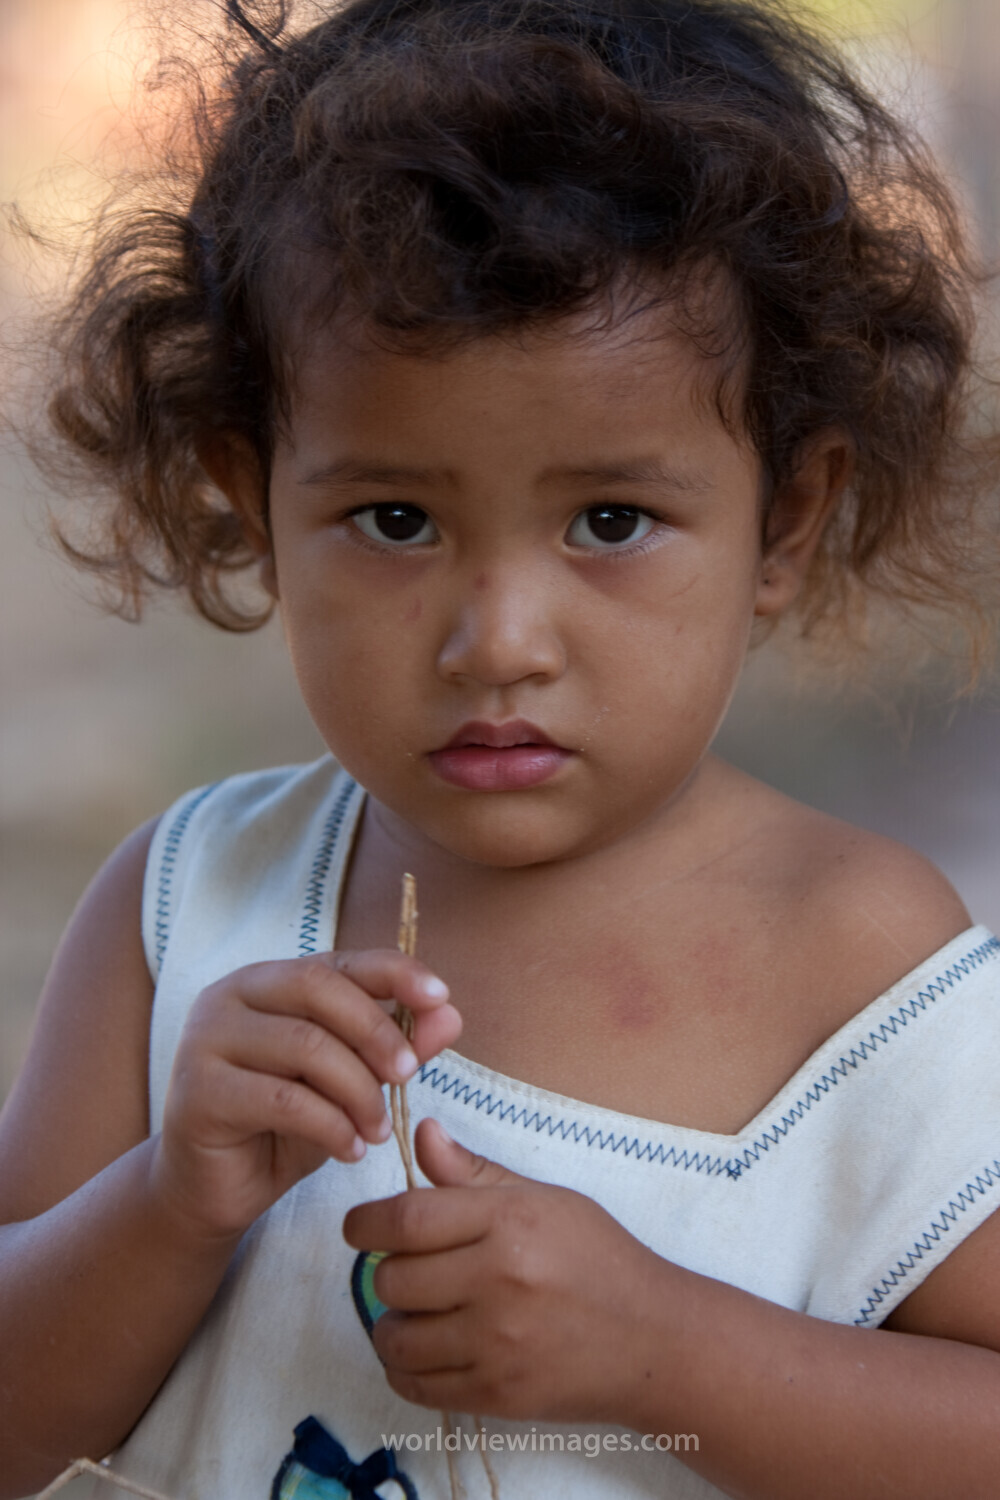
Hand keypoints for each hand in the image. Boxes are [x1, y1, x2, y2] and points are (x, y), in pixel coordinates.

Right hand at [151, 951, 461, 1241]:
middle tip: (411, 1075)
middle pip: (318, 989)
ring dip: (358, 1090)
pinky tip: (352, 1149)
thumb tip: (450, 1014)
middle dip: (377, 1030)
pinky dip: (331, 1125)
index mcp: (267, 981)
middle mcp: (229, 996)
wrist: (212, 1191)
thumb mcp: (349, 1083)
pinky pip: (284, 1099)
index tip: (440, 995)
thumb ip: (395, 1047)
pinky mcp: (198, 1094)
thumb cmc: (283, 1127)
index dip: (392, 971)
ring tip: (380, 1130)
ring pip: (305, 1045)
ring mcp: (204, 1040)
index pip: (338, 961)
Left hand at [343, 1118, 666, 1424]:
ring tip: (417, 1312)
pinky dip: (405, 1369)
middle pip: (394, 1279)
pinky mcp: (497, 1396)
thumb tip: (423, 1133)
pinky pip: (415, 1386)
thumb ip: (474, 1172)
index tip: (358, 1227)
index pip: (408, 1218)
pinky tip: (426, 1349)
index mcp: (510, 1223)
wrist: (652, 1338)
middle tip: (408, 1270)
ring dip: (392, 1324)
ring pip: (396, 1337)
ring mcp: (498, 1345)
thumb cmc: (596, 1257)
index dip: (366, 1222)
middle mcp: (500, 1283)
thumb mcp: (542, 1198)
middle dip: (387, 1272)